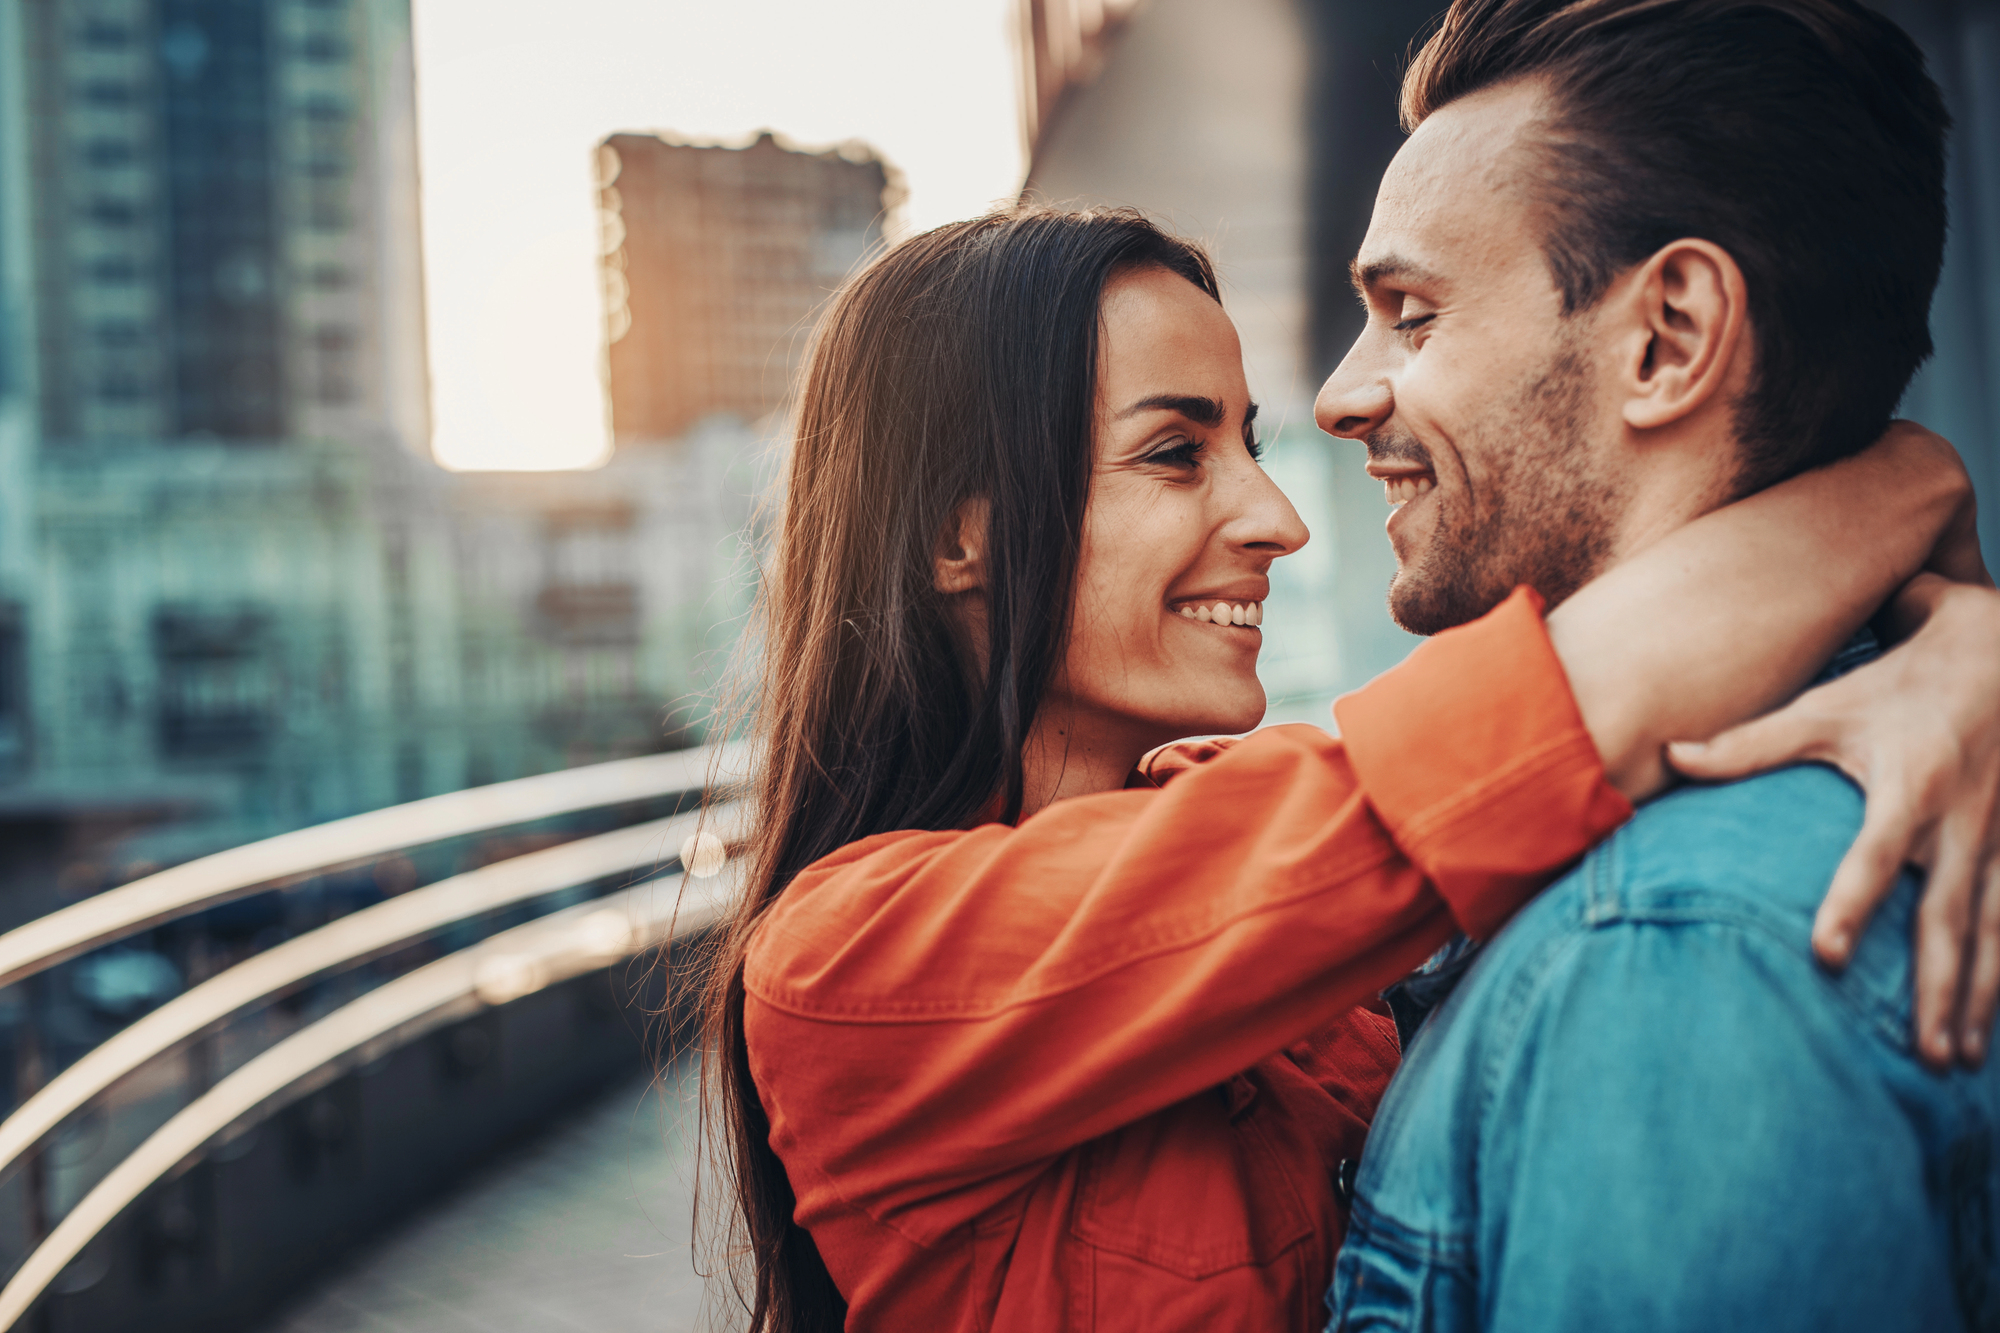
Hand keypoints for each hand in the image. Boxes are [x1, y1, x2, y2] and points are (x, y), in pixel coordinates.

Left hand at [1667, 575, 1999, 1069]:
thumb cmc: (1897, 686)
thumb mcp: (1825, 706)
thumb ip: (1750, 742)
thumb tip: (1669, 756)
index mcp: (1910, 786)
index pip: (1876, 855)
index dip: (1851, 903)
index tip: (1824, 955)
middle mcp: (1963, 822)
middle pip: (1950, 919)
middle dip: (1940, 990)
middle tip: (1924, 1057)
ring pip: (1997, 934)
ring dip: (1982, 1000)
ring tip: (1958, 1064)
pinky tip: (1995, 1028)